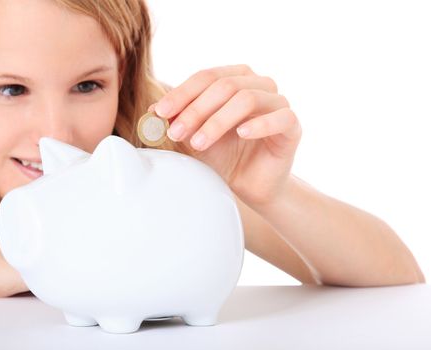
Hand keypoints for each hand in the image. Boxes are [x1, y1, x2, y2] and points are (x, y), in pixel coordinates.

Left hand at [152, 64, 301, 205]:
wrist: (250, 184)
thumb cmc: (223, 155)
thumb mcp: (193, 136)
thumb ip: (178, 121)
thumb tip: (153, 111)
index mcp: (235, 78)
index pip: (206, 76)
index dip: (181, 94)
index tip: (159, 113)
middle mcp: (259, 83)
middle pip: (225, 86)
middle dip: (195, 110)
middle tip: (175, 133)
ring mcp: (278, 102)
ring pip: (247, 99)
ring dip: (217, 121)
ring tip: (198, 143)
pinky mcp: (292, 125)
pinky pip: (279, 117)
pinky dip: (258, 124)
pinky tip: (241, 134)